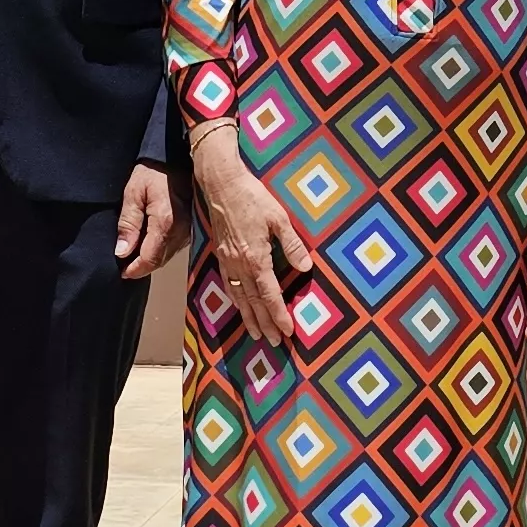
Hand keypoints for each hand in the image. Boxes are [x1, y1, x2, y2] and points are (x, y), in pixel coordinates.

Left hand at [116, 162, 186, 280]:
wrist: (176, 155)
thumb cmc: (152, 171)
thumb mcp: (133, 193)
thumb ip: (128, 224)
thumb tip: (121, 252)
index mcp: (166, 223)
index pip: (150, 259)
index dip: (134, 270)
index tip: (121, 273)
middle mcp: (182, 230)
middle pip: (160, 261)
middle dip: (141, 267)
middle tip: (124, 265)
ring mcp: (190, 229)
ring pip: (168, 255)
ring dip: (151, 259)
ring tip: (134, 255)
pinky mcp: (193, 226)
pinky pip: (175, 246)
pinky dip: (161, 250)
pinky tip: (149, 244)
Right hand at [190, 127, 312, 342]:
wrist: (222, 184)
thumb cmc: (253, 198)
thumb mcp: (279, 218)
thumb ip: (292, 245)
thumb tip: (305, 269)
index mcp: (256, 258)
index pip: (270, 295)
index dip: (279, 315)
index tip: (288, 331)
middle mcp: (240, 265)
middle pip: (254, 302)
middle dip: (264, 324)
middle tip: (274, 342)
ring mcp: (228, 261)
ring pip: (239, 297)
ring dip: (248, 318)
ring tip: (256, 334)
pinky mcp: (221, 255)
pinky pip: (229, 285)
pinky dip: (236, 300)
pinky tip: (240, 306)